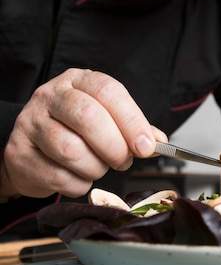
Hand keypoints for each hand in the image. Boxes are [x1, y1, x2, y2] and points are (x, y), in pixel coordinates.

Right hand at [0, 68, 166, 198]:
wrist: (32, 148)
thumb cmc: (74, 130)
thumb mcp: (105, 118)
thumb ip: (132, 128)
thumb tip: (157, 141)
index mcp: (77, 80)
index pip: (108, 92)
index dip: (131, 121)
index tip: (147, 145)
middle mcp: (50, 96)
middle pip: (88, 117)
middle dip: (114, 146)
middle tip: (124, 160)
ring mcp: (31, 123)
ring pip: (71, 150)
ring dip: (95, 167)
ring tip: (99, 167)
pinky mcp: (19, 153)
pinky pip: (58, 177)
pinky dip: (77, 184)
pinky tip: (78, 177)